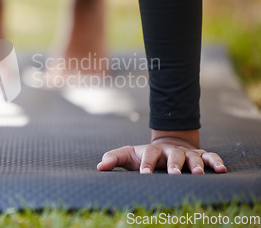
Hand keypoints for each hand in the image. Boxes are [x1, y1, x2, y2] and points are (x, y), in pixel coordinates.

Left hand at [97, 130, 226, 173]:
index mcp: (152, 152)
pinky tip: (222, 170)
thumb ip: (115, 158)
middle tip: (173, 174)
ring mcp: (187, 153)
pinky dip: (216, 162)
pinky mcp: (201, 156)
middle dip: (173, 165)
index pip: (149, 156)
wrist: (168, 145)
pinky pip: (211, 157)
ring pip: (193, 157)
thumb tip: (99, 166)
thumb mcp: (129, 156)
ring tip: (198, 174)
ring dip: (196, 164)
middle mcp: (171, 151)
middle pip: (173, 156)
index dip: (146, 164)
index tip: (144, 175)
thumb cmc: (145, 156)